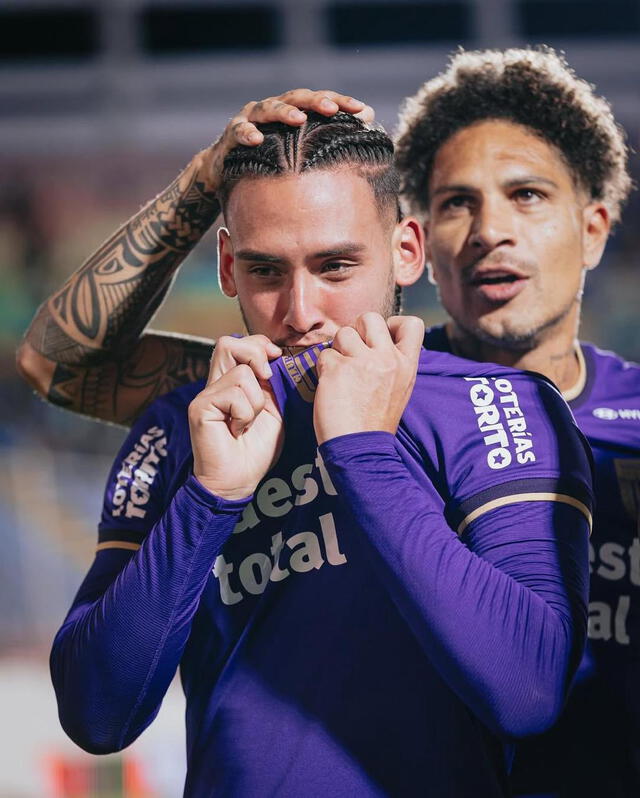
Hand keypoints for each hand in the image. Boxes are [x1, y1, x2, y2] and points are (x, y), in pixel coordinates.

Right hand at [188, 337, 283, 499]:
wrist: (239, 481)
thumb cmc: (256, 449)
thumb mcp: (274, 410)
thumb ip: (272, 384)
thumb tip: (277, 357)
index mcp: (231, 382)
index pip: (238, 343)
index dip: (259, 344)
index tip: (276, 358)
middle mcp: (215, 384)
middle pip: (227, 343)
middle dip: (256, 355)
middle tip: (267, 380)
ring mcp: (205, 395)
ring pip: (240, 372)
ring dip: (256, 400)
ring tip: (248, 422)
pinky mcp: (200, 407)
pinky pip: (233, 395)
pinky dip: (246, 414)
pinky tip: (237, 431)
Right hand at [197, 89, 374, 191]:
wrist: (223, 170)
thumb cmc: (267, 159)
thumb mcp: (296, 150)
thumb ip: (327, 134)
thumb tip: (369, 116)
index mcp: (291, 111)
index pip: (318, 102)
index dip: (340, 103)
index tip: (362, 111)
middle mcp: (271, 109)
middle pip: (296, 98)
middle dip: (315, 102)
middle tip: (332, 110)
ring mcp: (249, 119)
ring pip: (267, 108)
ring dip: (283, 113)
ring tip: (298, 120)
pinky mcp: (231, 136)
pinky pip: (239, 131)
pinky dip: (247, 133)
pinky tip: (256, 140)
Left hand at [313, 313, 424, 444]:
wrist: (360, 449)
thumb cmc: (375, 422)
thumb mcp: (400, 389)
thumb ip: (392, 363)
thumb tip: (377, 342)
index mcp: (406, 365)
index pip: (412, 323)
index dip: (392, 323)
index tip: (382, 337)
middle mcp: (387, 359)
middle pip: (370, 317)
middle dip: (357, 331)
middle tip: (352, 354)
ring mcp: (362, 362)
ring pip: (343, 333)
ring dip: (337, 350)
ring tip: (340, 374)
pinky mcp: (337, 369)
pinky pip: (323, 354)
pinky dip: (323, 368)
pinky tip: (330, 386)